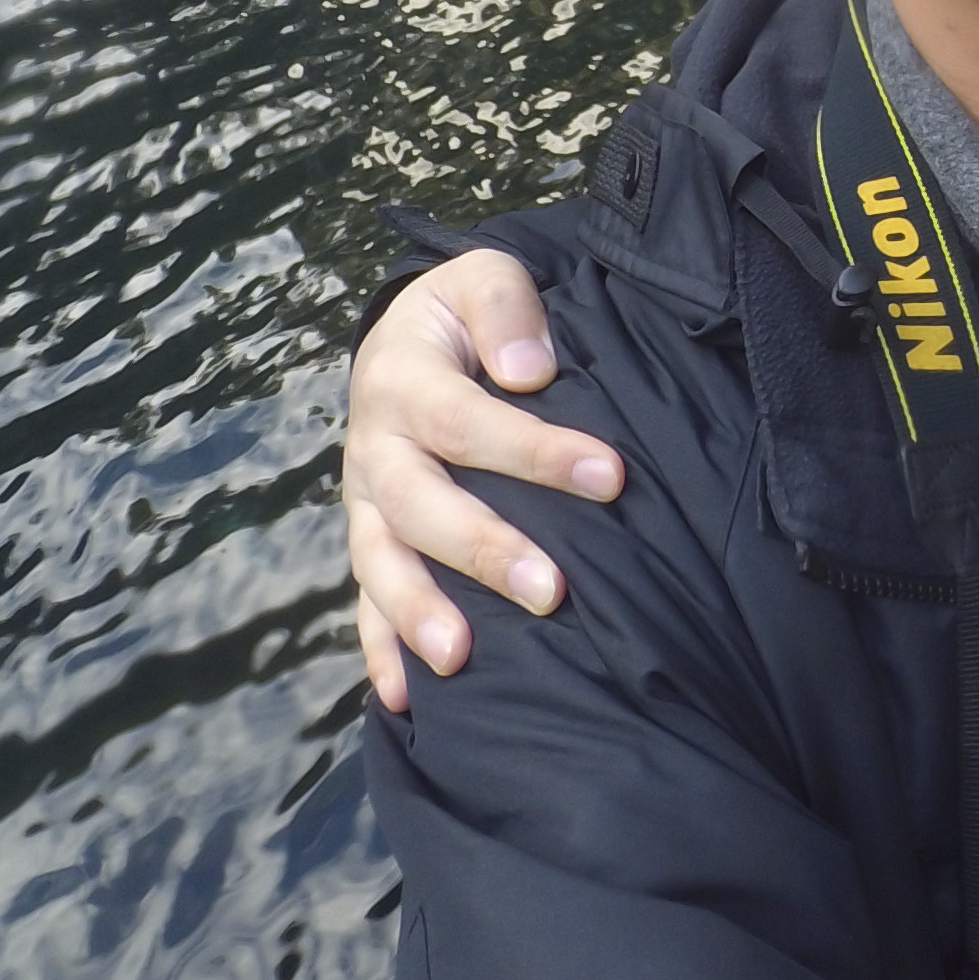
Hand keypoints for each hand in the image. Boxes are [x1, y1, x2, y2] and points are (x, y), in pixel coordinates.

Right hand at [343, 250, 620, 710]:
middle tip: (552, 591)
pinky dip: (381, 651)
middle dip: (483, 550)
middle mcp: (376, 448)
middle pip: (420, 506)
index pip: (470, 421)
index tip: (611, 476)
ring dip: (418, 612)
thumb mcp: (482, 278)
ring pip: (382, 563)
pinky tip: (406, 701)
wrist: (410, 339)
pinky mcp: (373, 541)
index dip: (538, 452)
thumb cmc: (464, 316)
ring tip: (461, 657)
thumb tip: (530, 372)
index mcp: (403, 381)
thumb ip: (506, 307)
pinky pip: (366, 602)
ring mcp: (367, 504)